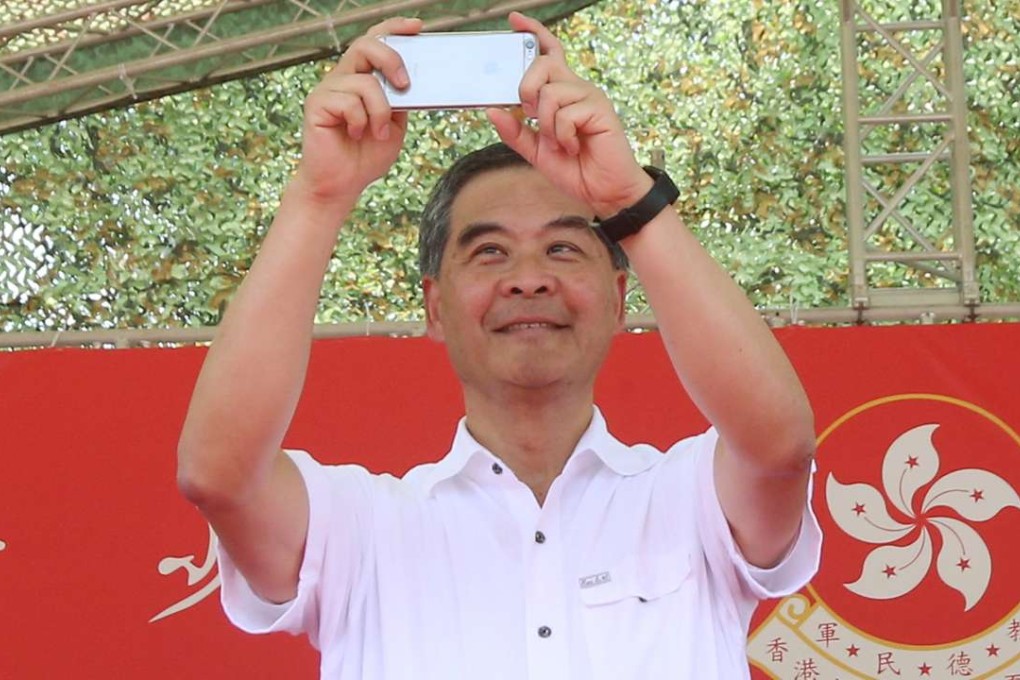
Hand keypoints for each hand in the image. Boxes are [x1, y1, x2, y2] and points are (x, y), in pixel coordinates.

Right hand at [293, 17, 422, 203]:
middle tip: (405, 85)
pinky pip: (349, 101)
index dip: (394, 29)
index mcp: (362, 78)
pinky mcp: (317, 104)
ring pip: (363, 81)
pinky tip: (357, 135)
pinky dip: (361, 121)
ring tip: (378, 134)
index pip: (375, 41)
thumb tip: (413, 81)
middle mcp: (343, 78)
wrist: (341, 185)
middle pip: (366, 45)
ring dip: (380, 111)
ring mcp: (328, 90)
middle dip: (391, 60)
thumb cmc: (365, 156)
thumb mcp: (394, 125)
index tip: (417, 27)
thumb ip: (401, 101)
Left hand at [486, 12, 651, 217]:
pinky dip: (562, 135)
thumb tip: (492, 111)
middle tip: (531, 115)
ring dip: (547, 125)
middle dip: (526, 88)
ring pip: (550, 92)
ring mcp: (590, 96)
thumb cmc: (576, 169)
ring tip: (560, 143)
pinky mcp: (600, 109)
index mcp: (562, 93)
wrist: (603, 192)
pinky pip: (566, 113)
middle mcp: (576, 88)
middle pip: (543, 63)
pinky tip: (574, 146)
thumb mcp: (536, 152)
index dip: (534, 34)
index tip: (515, 21)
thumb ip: (515, 132)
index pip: (549, 53)